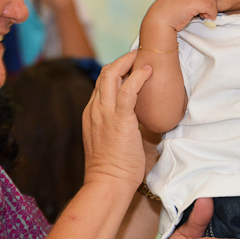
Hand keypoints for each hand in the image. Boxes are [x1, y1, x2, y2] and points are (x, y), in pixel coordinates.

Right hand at [82, 51, 153, 188]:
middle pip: (105, 73)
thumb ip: (115, 125)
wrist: (107, 183)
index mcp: (91, 113)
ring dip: (128, 62)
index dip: (116, 71)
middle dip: (122, 60)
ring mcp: (105, 113)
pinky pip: (128, 89)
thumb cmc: (113, 168)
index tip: (131, 67)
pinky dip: (138, 76)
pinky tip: (148, 71)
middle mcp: (95, 109)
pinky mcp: (120, 118)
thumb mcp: (109, 140)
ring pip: (112, 75)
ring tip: (143, 57)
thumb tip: (133, 120)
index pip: (101, 84)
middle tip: (138, 55)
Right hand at [143, 0, 216, 34]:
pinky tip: (208, 17)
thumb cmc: (166, 16)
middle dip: (210, 2)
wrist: (158, 21)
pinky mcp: (192, 2)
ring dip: (212, 7)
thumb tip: (202, 6)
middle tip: (207, 13)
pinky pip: (209, 6)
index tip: (203, 8)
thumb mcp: (176, 2)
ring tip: (208, 16)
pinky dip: (212, 12)